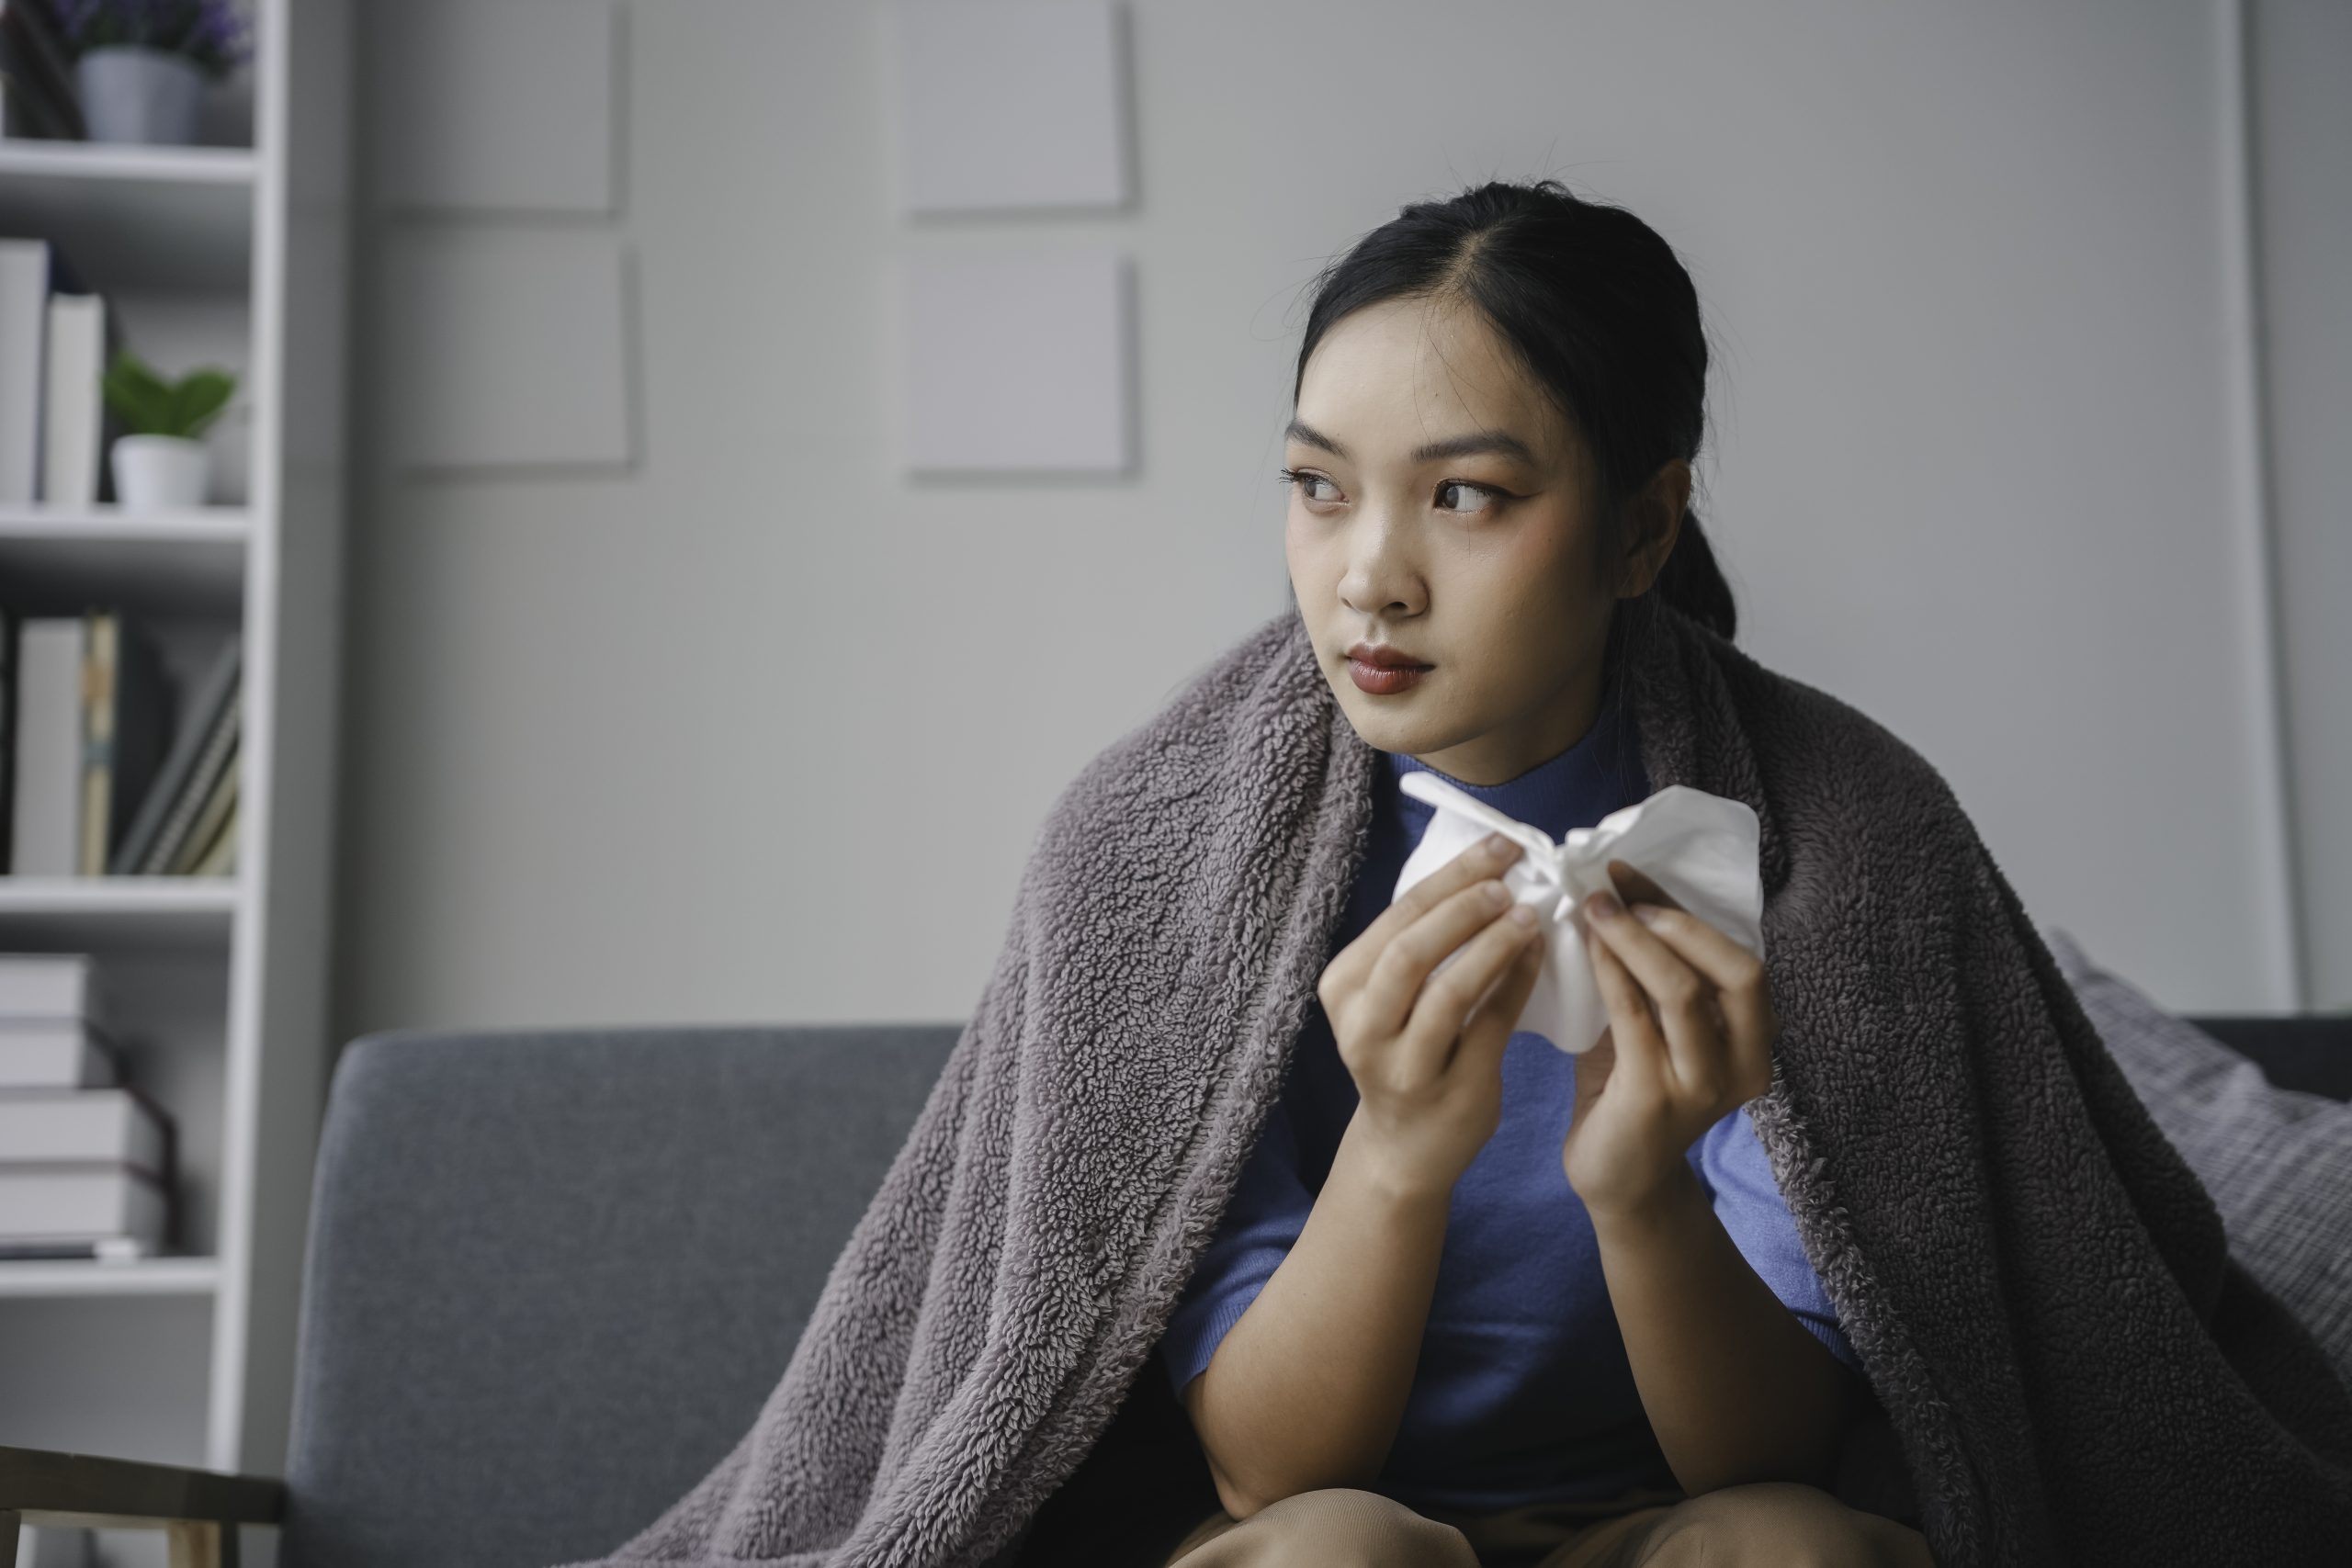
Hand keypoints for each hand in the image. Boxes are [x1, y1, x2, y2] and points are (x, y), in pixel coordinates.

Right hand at [1318, 829, 1548, 1196]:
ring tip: (1530, 915)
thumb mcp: (1386, 995)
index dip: (1451, 876)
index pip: (1396, 917)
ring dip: (1493, 945)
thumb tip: (1482, 871)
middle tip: (1511, 880)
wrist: (1405, 1146)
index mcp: (1342, 987)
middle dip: (1466, 906)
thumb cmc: (1403, 1050)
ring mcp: (1405, 1066)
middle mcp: (1363, 1027)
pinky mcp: (1453, 1091)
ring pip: (1449, 992)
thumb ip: (1418, 942)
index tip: (1499, 846)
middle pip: (1412, 950)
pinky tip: (1538, 954)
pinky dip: (1517, 984)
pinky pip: (1490, 1026)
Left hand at [1561, 860, 1779, 1220]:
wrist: (1619, 1178)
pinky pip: (1634, 1017)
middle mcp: (1746, 1063)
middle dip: (1676, 920)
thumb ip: (1655, 976)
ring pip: (1684, 991)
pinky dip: (1610, 971)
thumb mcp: (1658, 1027)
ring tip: (1594, 907)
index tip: (1630, 872)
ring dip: (1635, 939)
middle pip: (1739, 972)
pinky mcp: (1657, 1098)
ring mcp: (1705, 1084)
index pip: (1739, 957)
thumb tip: (1617, 895)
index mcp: (1756, 1040)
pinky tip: (1586, 945)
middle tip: (1615, 891)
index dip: (1685, 908)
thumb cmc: (1634, 1090)